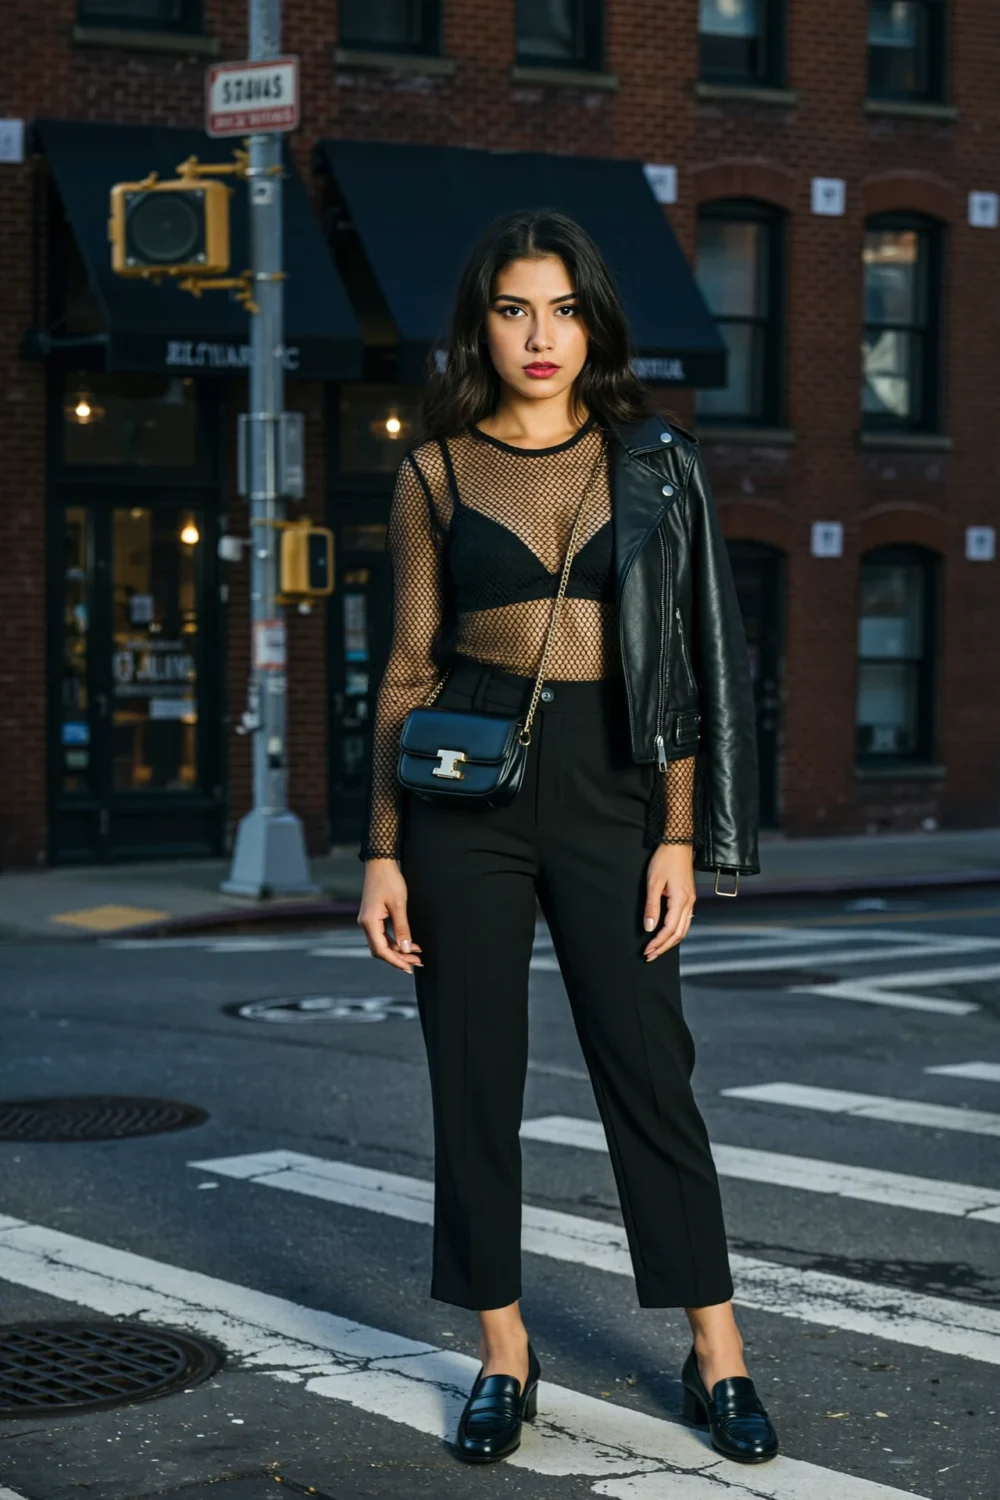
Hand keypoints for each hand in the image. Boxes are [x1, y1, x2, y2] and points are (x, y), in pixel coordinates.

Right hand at [358, 859, 423, 973]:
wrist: (380, 863)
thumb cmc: (389, 881)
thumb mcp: (399, 905)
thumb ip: (402, 928)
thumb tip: (406, 949)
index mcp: (369, 922)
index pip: (381, 950)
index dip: (395, 961)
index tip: (410, 968)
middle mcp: (365, 924)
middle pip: (380, 950)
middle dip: (398, 958)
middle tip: (417, 963)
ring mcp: (368, 921)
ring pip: (382, 944)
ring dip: (398, 951)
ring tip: (417, 955)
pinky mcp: (373, 917)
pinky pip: (382, 935)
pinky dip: (395, 942)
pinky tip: (408, 944)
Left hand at [642, 843, 695, 960]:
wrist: (678, 843)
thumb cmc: (665, 859)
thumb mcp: (653, 883)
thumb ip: (651, 907)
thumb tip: (649, 928)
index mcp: (681, 900)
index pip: (669, 929)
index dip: (658, 942)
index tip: (647, 951)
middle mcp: (689, 903)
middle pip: (678, 934)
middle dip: (664, 947)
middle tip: (650, 956)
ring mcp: (691, 900)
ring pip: (684, 929)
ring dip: (670, 941)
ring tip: (657, 949)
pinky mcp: (689, 897)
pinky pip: (685, 921)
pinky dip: (676, 932)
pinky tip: (667, 934)